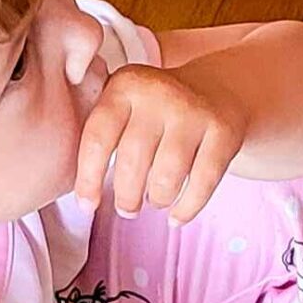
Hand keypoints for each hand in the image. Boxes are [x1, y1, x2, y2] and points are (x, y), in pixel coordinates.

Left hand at [74, 63, 247, 222]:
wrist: (218, 90)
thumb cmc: (155, 112)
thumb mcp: (123, 103)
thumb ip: (97, 132)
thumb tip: (78, 193)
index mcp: (125, 85)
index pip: (97, 139)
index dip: (88, 179)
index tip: (88, 206)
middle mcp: (159, 93)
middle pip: (132, 163)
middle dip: (126, 197)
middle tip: (127, 208)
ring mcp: (194, 110)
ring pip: (166, 177)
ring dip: (157, 200)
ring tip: (154, 201)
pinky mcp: (224, 131)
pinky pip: (202, 184)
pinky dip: (186, 209)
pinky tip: (177, 217)